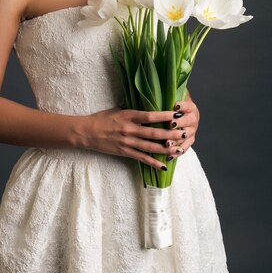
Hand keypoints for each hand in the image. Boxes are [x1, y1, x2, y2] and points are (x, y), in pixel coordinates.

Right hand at [80, 102, 198, 170]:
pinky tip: (163, 166)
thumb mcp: (118, 110)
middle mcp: (130, 129)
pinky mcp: (124, 152)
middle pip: (154, 133)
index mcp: (129, 115)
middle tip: (184, 133)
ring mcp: (127, 142)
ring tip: (179, 149)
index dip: (164, 116)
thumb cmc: (102, 118)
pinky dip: (153, 163)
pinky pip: (141, 158)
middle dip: (171, 134)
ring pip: (151, 147)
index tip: (176, 115)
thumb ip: (133, 111)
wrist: (87, 132)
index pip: (150, 116)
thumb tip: (148, 106)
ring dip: (166, 149)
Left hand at [164, 98, 199, 160]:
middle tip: (171, 125)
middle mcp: (193, 119)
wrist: (184, 114)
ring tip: (167, 144)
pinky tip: (168, 157)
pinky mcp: (189, 141)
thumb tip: (160, 79)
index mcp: (190, 106)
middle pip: (188, 121)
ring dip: (177, 141)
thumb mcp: (172, 96)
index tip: (175, 105)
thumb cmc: (172, 103)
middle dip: (180, 123)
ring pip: (186, 137)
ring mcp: (192, 131)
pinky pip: (184, 148)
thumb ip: (168, 92)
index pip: (188, 105)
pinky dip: (177, 153)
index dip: (182, 105)